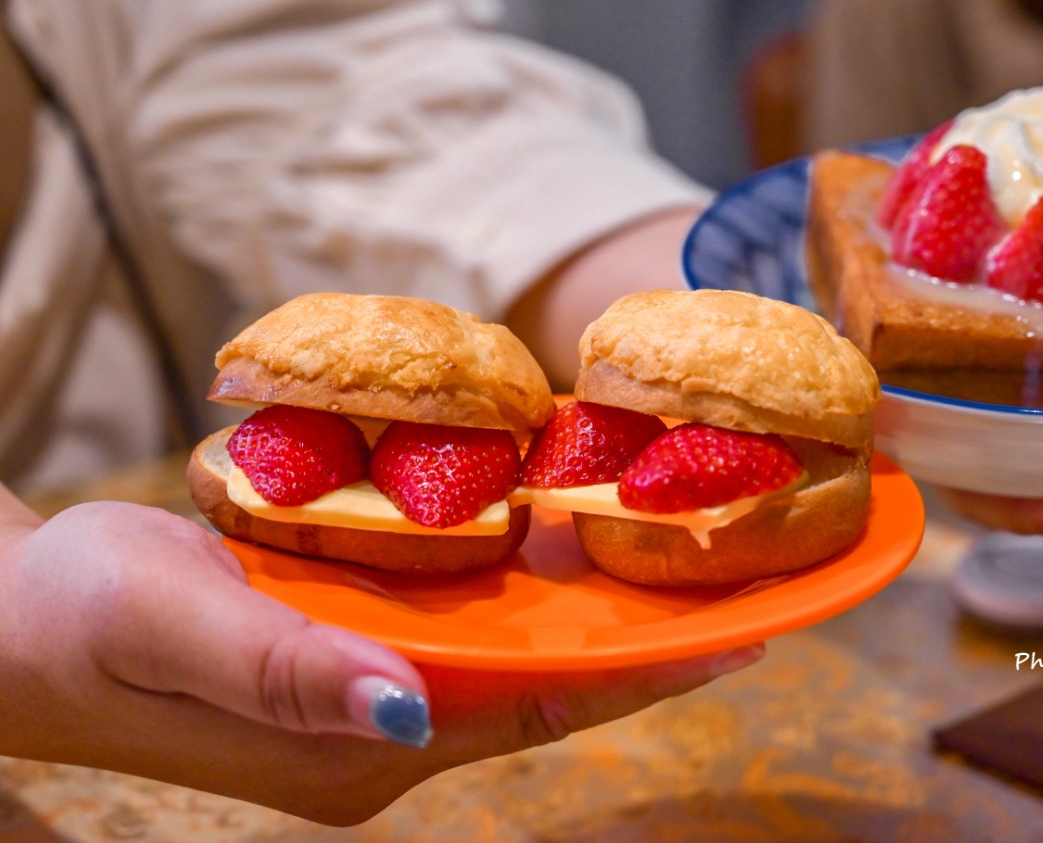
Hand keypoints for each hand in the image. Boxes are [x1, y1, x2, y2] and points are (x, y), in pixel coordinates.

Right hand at [0, 488, 761, 823]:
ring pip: (511, 648)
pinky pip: (462, 622)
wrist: (10, 617)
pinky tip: (557, 527)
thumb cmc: (77, 622)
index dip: (642, 674)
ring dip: (587, 602)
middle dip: (637, 637)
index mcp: (358, 747)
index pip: (537, 709)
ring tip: (676, 545)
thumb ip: (291, 671)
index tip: (737, 635)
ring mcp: (369, 698)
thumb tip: (412, 711)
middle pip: (543, 682)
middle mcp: (381, 733)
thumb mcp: (176, 629)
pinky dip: (517, 579)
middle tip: (732, 575)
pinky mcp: (348, 658)